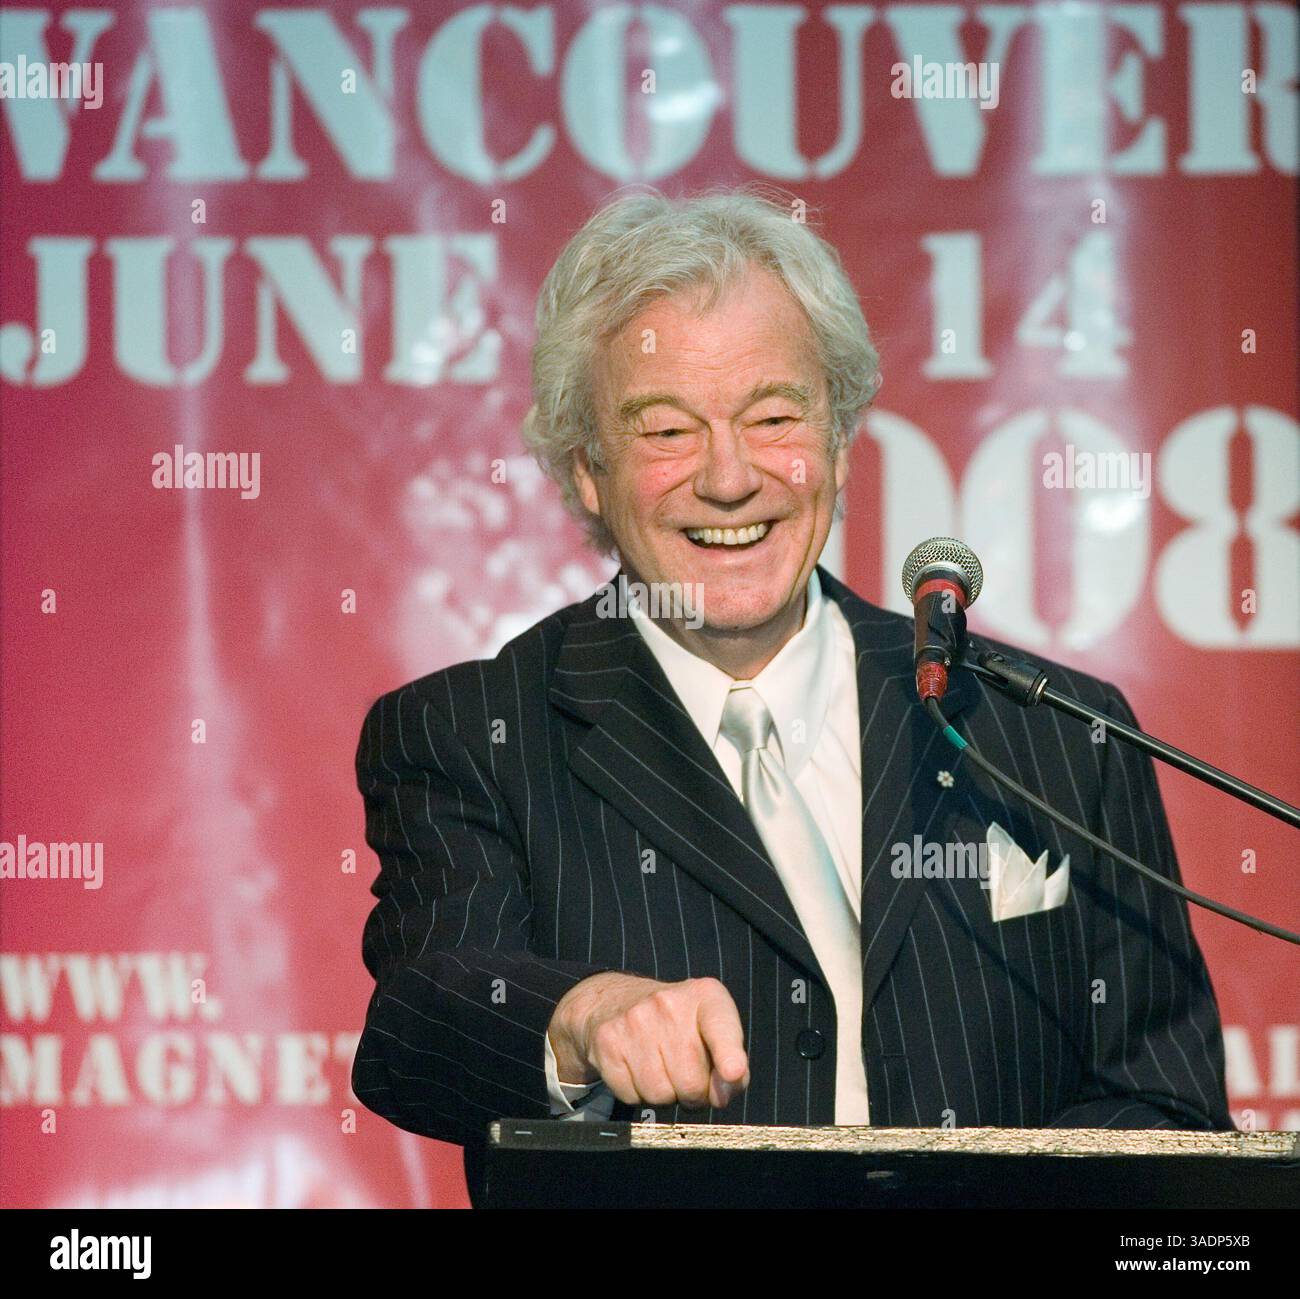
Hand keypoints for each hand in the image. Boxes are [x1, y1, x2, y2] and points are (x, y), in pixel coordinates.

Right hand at [548, 972, 749, 1109]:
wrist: (618, 1001)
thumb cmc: (681, 1027)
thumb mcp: (715, 1033)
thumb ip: (733, 1067)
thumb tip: (721, 1094)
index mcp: (706, 996)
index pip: (721, 1026)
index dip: (729, 1053)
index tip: (734, 1071)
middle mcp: (669, 1003)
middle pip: (691, 1083)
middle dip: (693, 1094)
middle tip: (687, 1075)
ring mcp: (634, 1020)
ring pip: (659, 1095)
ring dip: (665, 1095)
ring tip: (663, 1069)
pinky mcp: (607, 1041)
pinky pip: (630, 1096)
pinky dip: (637, 1093)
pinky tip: (638, 1068)